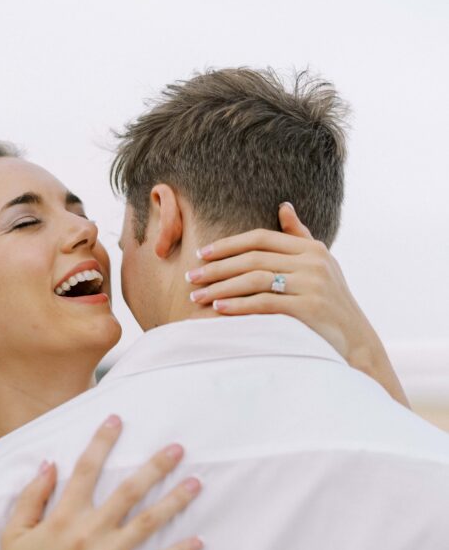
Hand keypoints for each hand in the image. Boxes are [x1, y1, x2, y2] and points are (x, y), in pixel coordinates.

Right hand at [0, 415, 203, 549]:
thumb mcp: (13, 534)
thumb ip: (32, 497)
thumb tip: (49, 465)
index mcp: (63, 517)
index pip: (86, 470)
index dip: (102, 442)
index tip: (117, 420)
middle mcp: (89, 532)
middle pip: (129, 490)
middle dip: (156, 466)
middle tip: (178, 448)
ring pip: (148, 522)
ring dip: (175, 500)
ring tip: (196, 483)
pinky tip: (198, 541)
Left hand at [186, 204, 408, 406]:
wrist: (357, 342)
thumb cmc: (332, 304)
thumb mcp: (321, 266)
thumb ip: (300, 238)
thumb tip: (283, 207)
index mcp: (312, 249)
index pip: (261, 238)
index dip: (229, 244)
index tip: (202, 253)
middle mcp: (312, 263)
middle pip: (254, 258)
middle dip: (217, 268)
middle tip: (191, 277)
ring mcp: (312, 285)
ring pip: (255, 279)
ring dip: (221, 288)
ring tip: (198, 297)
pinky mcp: (308, 309)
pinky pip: (264, 303)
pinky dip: (238, 305)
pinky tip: (219, 309)